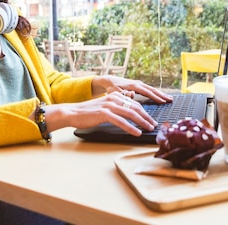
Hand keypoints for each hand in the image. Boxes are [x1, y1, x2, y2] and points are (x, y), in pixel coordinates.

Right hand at [43, 92, 158, 135]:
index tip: (151, 119)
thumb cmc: (89, 112)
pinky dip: (131, 127)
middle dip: (147, 117)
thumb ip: (118, 104)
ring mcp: (109, 105)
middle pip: (135, 107)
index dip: (145, 112)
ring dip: (142, 122)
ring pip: (130, 114)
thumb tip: (131, 101)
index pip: (134, 103)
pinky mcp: (104, 113)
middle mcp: (114, 98)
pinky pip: (121, 121)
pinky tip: (137, 132)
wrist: (73, 112)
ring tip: (149, 128)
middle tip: (154, 125)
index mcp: (115, 95)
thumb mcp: (106, 105)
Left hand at [91, 75, 173, 102]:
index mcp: (133, 85)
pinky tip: (161, 96)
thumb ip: (123, 95)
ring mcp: (139, 84)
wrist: (109, 81)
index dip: (155, 97)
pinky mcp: (138, 85)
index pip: (147, 92)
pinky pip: (149, 89)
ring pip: (152, 89)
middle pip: (152, 90)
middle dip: (162, 95)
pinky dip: (156, 93)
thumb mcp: (115, 92)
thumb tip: (133, 95)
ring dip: (161, 94)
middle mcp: (138, 83)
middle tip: (171, 100)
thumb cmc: (111, 88)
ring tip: (169, 98)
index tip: (163, 102)